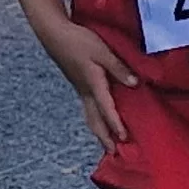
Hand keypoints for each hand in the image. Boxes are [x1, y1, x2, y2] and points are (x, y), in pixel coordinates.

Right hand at [41, 18, 139, 145]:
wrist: (54, 34)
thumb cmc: (79, 40)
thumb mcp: (102, 51)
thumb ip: (118, 68)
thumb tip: (135, 83)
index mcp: (93, 84)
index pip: (106, 109)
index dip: (116, 125)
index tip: (124, 139)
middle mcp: (85, 91)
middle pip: (95, 121)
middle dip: (104, 138)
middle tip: (113, 154)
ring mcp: (80, 89)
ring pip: (89, 116)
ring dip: (98, 131)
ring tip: (106, 144)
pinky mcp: (79, 85)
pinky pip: (88, 109)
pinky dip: (95, 120)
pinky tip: (99, 121)